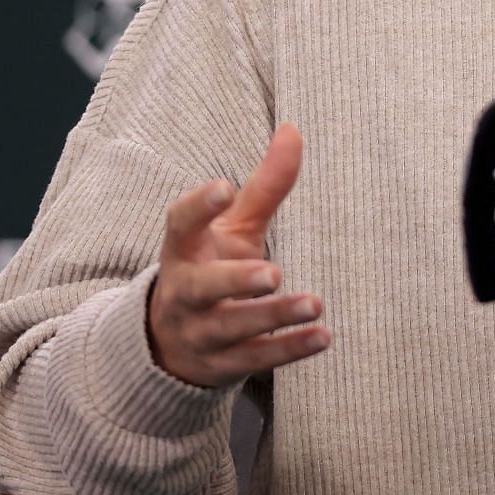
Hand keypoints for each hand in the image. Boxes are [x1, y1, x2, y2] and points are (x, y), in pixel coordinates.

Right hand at [147, 124, 330, 387]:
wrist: (172, 343)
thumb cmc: (212, 266)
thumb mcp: (234, 227)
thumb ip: (264, 186)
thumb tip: (294, 129)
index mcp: (183, 249)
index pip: (179, 224)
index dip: (198, 206)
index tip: (223, 187)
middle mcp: (185, 292)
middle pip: (202, 288)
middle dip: (235, 281)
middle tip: (272, 273)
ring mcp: (200, 332)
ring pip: (232, 328)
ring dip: (273, 318)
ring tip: (315, 304)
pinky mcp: (223, 364)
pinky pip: (256, 359)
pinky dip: (290, 349)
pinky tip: (323, 336)